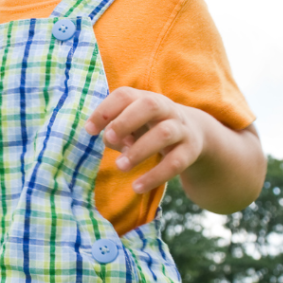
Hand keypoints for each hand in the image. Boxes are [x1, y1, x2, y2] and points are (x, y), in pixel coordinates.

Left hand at [84, 87, 206, 193]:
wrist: (193, 133)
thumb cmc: (150, 128)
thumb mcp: (133, 126)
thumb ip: (118, 132)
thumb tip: (113, 140)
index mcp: (145, 99)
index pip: (125, 95)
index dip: (105, 110)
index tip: (89, 130)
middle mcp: (166, 109)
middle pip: (150, 105)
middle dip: (126, 122)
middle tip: (109, 139)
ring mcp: (181, 128)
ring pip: (163, 134)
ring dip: (138, 151)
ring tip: (120, 166)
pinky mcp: (190, 150)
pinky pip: (175, 163)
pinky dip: (155, 176)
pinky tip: (137, 187)